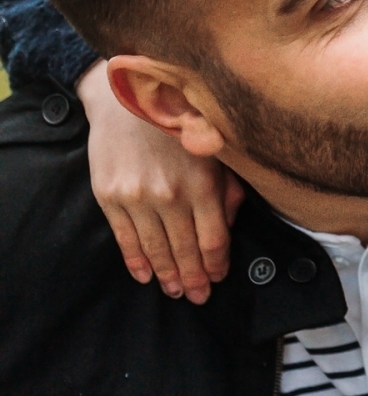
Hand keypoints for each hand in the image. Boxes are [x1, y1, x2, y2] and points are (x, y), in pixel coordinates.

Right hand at [77, 60, 244, 303]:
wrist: (127, 98)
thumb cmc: (180, 122)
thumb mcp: (216, 149)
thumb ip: (227, 188)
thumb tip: (229, 225)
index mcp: (202, 182)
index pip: (213, 238)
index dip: (216, 263)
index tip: (219, 277)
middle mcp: (170, 194)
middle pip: (186, 249)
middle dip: (194, 277)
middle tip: (199, 296)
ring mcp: (138, 197)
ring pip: (156, 248)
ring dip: (167, 274)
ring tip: (175, 291)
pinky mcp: (110, 196)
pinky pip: (125, 238)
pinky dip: (136, 261)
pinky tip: (145, 275)